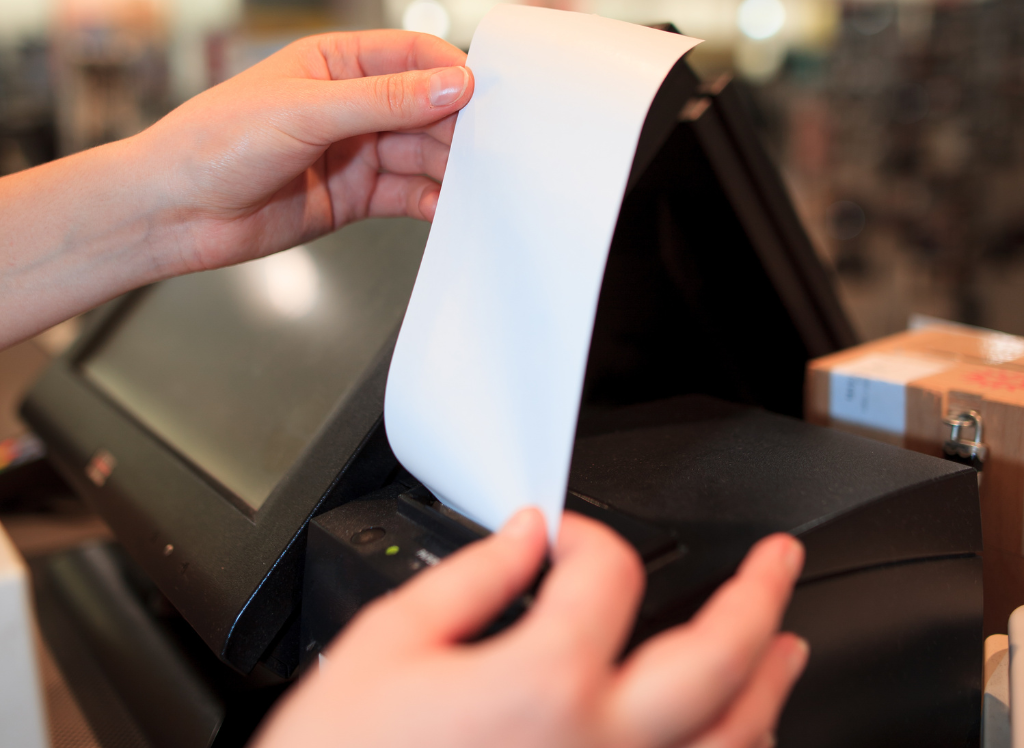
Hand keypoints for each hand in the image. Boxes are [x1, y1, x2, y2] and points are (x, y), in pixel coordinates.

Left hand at [143, 29, 471, 271]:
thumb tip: (451, 84)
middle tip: (487, 148)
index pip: (411, 56)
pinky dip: (429, 201)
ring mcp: (354, 152)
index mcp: (336, 62)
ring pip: (420, 154)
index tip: (482, 94)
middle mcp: (350, 105)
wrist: (173, 212)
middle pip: (424, 109)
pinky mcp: (354, 197)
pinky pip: (405, 195)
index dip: (450, 72)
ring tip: (475, 183)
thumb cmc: (213, 142)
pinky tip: (446, 208)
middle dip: (455, 127)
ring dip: (448, 168)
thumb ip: (384, 100)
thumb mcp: (304, 110)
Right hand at [253, 511, 807, 747]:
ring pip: (734, 742)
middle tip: (779, 560)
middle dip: (758, 595)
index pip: (608, 573)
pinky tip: (737, 737)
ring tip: (786, 644)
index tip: (562, 536)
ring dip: (768, 684)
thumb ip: (471, 577)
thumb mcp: (389, 644)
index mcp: (544, 684)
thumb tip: (523, 536)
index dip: (587, 534)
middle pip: (719, 659)